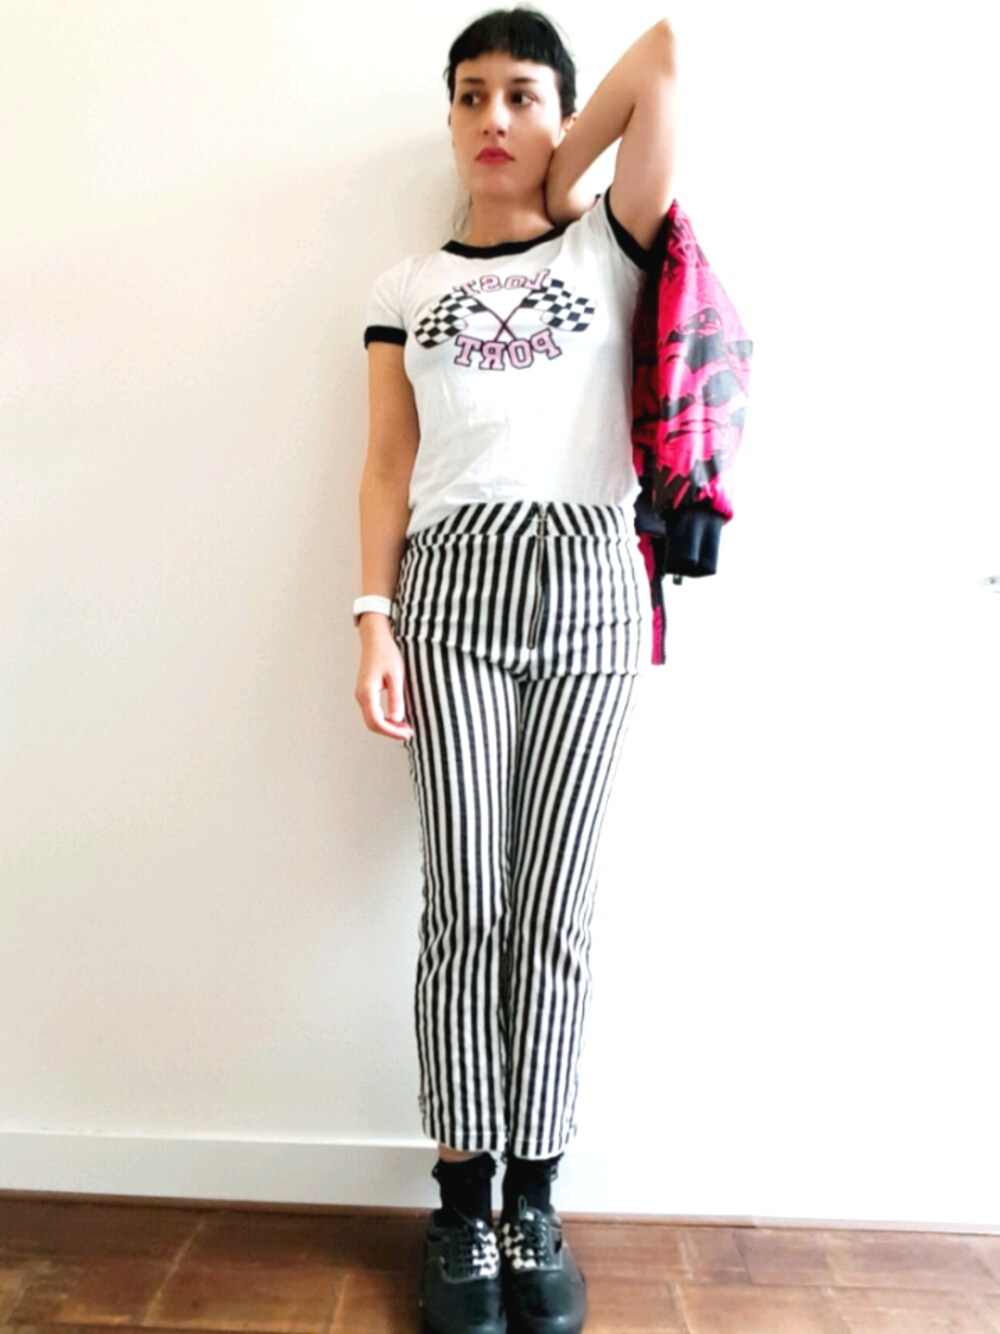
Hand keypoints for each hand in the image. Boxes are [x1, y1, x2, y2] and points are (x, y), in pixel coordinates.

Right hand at [355, 617, 414, 740]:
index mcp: (367, 692)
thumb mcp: (396, 676)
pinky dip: (385, 718)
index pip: (377, 721)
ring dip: (388, 726)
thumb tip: (396, 719)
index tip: (406, 734)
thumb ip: (396, 698)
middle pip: (372, 724)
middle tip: (408, 733)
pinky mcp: (367, 692)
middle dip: (390, 731)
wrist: (376, 638)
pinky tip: (398, 717)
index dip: (392, 731)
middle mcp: (361, 695)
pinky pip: (373, 711)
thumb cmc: (386, 652)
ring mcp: (362, 694)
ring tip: (406, 727)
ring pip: (372, 718)